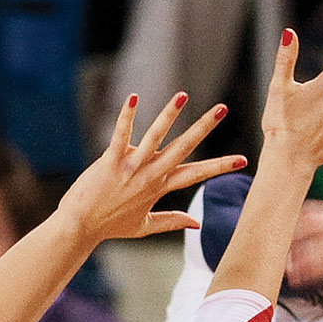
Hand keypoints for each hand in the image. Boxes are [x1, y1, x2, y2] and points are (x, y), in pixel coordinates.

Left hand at [57, 92, 243, 245]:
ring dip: (169, 115)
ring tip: (184, 95)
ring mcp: (131, 168)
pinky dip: (127, 117)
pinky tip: (134, 98)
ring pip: (155, 138)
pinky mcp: (110, 161)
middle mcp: (150, 176)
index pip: (196, 174)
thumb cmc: (111, 225)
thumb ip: (172, 222)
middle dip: (203, 127)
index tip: (242, 159)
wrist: (80, 226)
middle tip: (222, 109)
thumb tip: (197, 224)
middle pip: (183, 148)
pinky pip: (121, 135)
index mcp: (160, 188)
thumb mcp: (145, 226)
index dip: (220, 167)